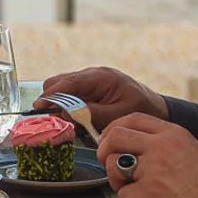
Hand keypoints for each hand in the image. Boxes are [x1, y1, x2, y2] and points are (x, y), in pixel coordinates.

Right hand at [39, 65, 166, 132]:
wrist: (158, 109)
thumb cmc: (142, 110)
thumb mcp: (118, 115)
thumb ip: (91, 113)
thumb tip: (65, 113)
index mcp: (102, 77)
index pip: (68, 82)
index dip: (51, 95)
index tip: (39, 106)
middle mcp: (94, 74)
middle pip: (60, 82)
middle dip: (53, 100)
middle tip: (55, 120)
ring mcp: (92, 80)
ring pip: (63, 88)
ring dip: (62, 105)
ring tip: (71, 123)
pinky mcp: (92, 88)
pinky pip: (72, 95)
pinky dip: (70, 107)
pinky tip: (79, 121)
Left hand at [95, 112, 197, 197]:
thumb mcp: (189, 151)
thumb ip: (161, 143)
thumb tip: (128, 143)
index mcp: (173, 134)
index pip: (133, 118)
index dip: (114, 129)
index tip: (109, 141)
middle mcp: (162, 147)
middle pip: (115, 136)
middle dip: (104, 151)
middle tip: (110, 166)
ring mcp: (153, 170)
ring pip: (113, 166)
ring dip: (118, 182)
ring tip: (136, 191)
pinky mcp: (147, 194)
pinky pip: (123, 196)